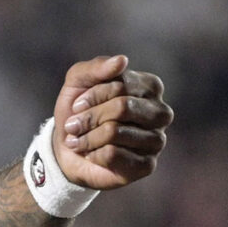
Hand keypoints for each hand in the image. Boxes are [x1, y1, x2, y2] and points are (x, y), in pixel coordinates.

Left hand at [53, 55, 173, 189]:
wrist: (67, 150)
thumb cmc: (78, 111)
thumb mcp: (78, 82)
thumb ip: (96, 67)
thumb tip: (122, 60)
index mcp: (150, 87)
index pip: (121, 85)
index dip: (91, 96)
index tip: (76, 106)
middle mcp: (160, 113)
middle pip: (121, 107)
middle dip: (89, 117)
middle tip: (72, 126)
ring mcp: (157, 140)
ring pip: (114, 132)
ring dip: (87, 137)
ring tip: (78, 141)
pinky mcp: (146, 165)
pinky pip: (113, 155)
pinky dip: (93, 154)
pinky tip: (92, 155)